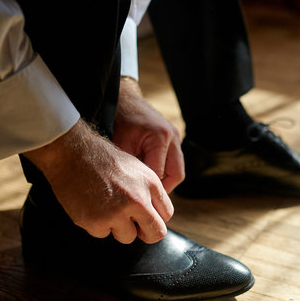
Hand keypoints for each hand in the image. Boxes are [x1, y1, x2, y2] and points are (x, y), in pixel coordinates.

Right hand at [23, 120, 173, 243]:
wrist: (71, 153)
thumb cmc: (102, 159)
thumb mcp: (135, 168)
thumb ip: (148, 191)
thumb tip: (155, 214)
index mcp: (150, 184)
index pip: (166, 214)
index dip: (155, 218)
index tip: (146, 218)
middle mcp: (138, 200)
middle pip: (155, 233)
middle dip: (146, 233)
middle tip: (134, 228)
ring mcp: (117, 213)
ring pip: (128, 237)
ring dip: (118, 228)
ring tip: (105, 207)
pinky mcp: (96, 223)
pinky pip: (103, 234)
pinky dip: (97, 225)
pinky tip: (90, 206)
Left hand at [113, 77, 184, 192]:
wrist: (126, 101)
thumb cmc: (121, 122)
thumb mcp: (122, 145)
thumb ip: (131, 167)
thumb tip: (135, 191)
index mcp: (160, 138)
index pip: (160, 173)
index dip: (150, 188)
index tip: (139, 199)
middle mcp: (173, 137)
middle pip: (177, 175)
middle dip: (164, 189)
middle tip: (148, 197)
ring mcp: (176, 137)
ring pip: (178, 170)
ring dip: (165, 180)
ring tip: (148, 187)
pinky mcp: (175, 139)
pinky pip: (174, 162)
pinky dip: (165, 171)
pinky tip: (150, 175)